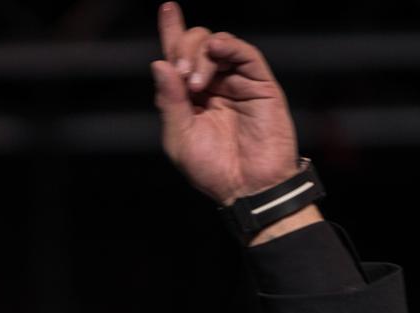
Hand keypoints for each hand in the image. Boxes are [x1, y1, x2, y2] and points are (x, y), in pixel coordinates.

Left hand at [151, 3, 301, 206]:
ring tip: (195, 82)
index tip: (167, 8)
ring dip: (201, 52)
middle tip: (181, 74)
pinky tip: (216, 50)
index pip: (179, 57)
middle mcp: (214, 84)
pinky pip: (245, 53)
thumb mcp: (180, 138)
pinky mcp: (260, 84)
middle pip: (197, 43)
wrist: (248, 188)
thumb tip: (159, 65)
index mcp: (192, 97)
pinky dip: (228, 45)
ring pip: (218, 43)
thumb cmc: (213, 170)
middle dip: (183, 49)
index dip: (172, 31)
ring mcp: (238, 82)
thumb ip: (170, 101)